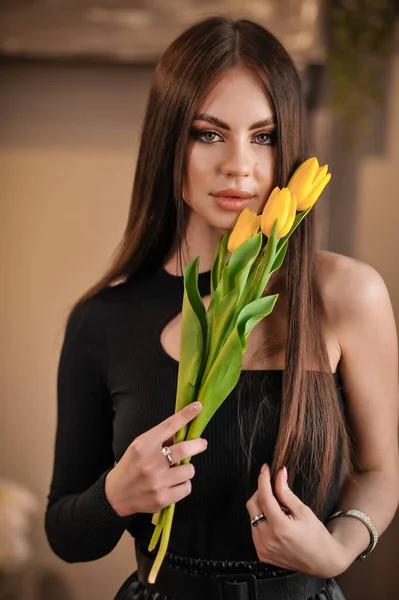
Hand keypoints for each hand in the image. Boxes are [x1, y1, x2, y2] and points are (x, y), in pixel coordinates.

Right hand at [105, 402, 207, 516]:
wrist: (116, 495)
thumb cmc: (131, 466)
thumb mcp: (139, 447)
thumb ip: (160, 439)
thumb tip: (183, 430)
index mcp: (144, 445)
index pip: (169, 426)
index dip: (186, 415)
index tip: (198, 406)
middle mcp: (150, 462)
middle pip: (184, 449)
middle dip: (198, 444)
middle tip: (201, 443)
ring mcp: (157, 482)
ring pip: (189, 470)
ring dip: (187, 469)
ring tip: (177, 471)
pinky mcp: (162, 498)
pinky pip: (187, 487)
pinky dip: (183, 485)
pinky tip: (173, 484)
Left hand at [246, 464, 347, 578]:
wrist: (322, 561)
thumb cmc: (316, 535)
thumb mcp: (303, 510)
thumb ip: (286, 492)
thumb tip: (279, 474)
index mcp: (280, 527)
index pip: (264, 497)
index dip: (263, 479)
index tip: (265, 469)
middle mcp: (268, 539)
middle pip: (253, 505)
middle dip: (261, 492)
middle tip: (273, 488)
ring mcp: (263, 548)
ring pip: (252, 517)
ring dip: (261, 507)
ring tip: (278, 509)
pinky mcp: (262, 554)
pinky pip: (254, 529)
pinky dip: (261, 520)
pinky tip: (274, 521)